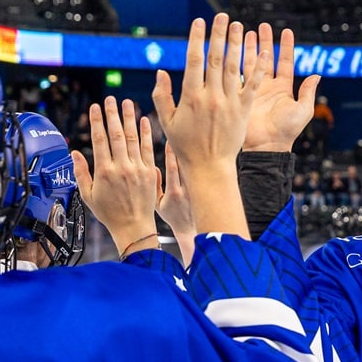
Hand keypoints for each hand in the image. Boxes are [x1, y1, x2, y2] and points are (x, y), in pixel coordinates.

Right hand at [70, 96, 159, 255]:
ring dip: (129, 118)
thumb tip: (74, 153)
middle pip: (116, 134)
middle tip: (110, 99)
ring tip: (127, 103)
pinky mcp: (149, 172)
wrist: (134, 227)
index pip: (100, 139)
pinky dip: (146, 133)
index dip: (97, 121)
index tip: (95, 108)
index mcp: (104, 172)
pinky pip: (147, 148)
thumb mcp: (89, 196)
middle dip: (112, 114)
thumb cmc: (110, 214)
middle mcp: (121, 168)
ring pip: (132, 138)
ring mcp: (137, 169)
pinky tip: (143, 120)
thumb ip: (81, 173)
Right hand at [150, 13, 267, 234]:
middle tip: (222, 16)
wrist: (209, 167)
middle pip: (216, 58)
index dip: (196, 39)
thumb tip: (161, 72)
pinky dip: (257, 69)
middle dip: (218, 34)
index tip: (199, 22)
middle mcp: (211, 96)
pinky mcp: (242, 111)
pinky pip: (251, 85)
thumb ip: (163, 96)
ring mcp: (228, 103)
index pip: (193, 60)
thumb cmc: (185, 146)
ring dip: (236, 44)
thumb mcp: (167, 122)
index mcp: (191, 97)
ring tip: (238, 26)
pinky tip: (261, 53)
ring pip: (234, 67)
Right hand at [155, 141, 196, 262]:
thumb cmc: (172, 217)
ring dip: (198, 151)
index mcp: (175, 193)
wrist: (191, 230)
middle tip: (186, 130)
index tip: (171, 139)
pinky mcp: (207, 190)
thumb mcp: (158, 204)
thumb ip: (155, 186)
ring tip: (198, 136)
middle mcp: (189, 190)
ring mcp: (199, 190)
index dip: (172, 153)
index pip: (173, 169)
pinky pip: (207, 172)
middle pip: (188, 164)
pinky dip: (206, 160)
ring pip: (199, 166)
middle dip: (187, 147)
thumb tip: (153, 167)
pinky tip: (206, 147)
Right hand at [243, 25, 319, 152]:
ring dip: (248, 48)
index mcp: (283, 89)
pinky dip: (234, 63)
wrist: (265, 147)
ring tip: (245, 32)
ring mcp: (253, 91)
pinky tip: (232, 50)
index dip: (286, 46)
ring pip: (251, 64)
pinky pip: (238, 77)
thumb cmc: (286, 131)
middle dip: (264, 42)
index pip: (285, 62)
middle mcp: (268, 87)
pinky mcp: (241, 96)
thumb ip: (308, 92)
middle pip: (266, 59)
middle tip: (261, 26)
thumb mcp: (302, 111)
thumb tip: (317, 75)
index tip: (285, 31)